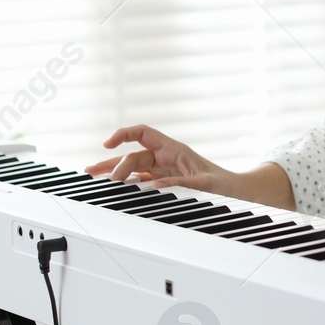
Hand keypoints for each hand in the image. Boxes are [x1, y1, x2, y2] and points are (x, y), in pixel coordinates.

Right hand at [86, 124, 237, 196]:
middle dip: (113, 162)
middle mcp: (164, 156)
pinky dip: (125, 182)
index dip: (123, 134)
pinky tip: (112, 187)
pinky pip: (139, 179)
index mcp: (173, 149)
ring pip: (132, 167)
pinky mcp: (162, 180)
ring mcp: (162, 169)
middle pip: (132, 154)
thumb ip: (180, 183)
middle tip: (97, 174)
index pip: (142, 133)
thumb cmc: (222, 183)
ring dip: (113, 171)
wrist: (233, 191)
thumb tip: (154, 185)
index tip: (107, 144)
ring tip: (92, 175)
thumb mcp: (204, 183)